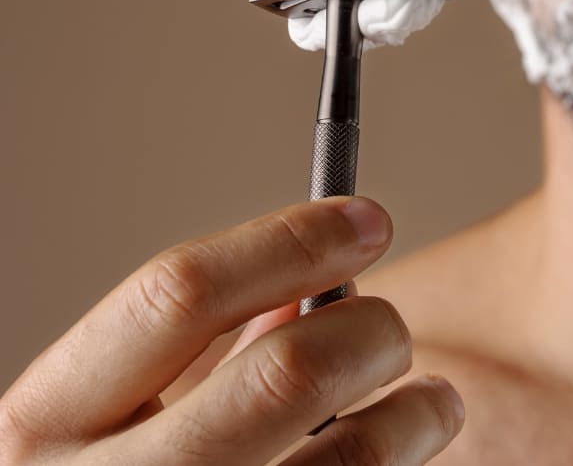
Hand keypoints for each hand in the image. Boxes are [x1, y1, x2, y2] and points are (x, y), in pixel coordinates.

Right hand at [0, 197, 464, 464]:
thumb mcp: (107, 417)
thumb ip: (194, 351)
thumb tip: (316, 285)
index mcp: (51, 417)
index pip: (180, 294)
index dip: (290, 243)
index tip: (366, 220)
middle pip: (286, 371)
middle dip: (369, 330)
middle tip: (391, 329)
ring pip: (352, 454)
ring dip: (417, 412)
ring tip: (433, 401)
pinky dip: (404, 461)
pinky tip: (405, 450)